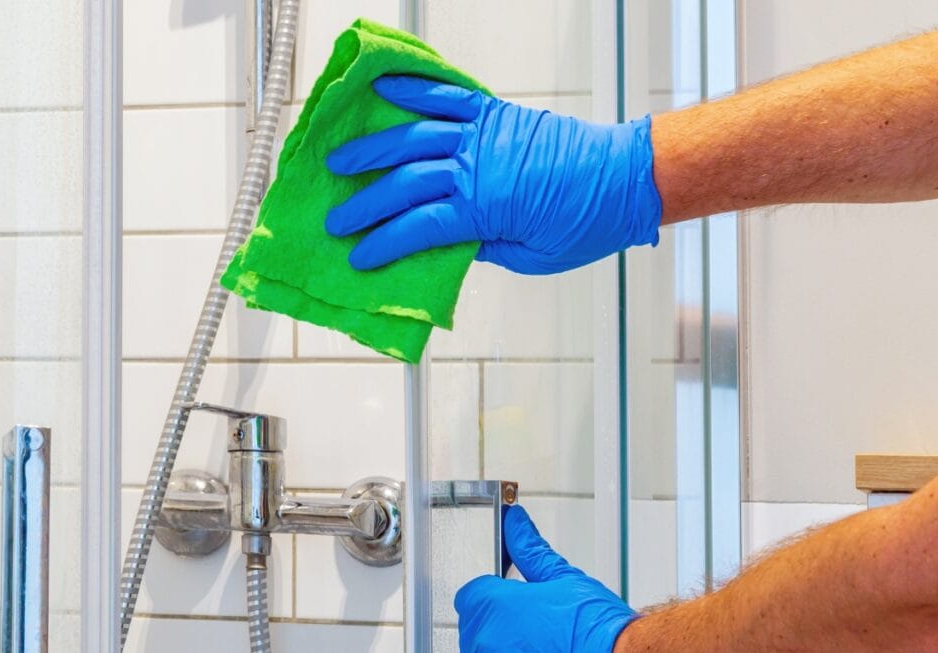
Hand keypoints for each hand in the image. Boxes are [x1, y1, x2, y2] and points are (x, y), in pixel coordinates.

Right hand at [325, 76, 661, 274]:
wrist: (625, 180)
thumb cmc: (584, 224)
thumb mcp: (529, 257)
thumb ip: (482, 248)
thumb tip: (447, 244)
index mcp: (483, 209)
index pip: (416, 227)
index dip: (382, 243)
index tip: (358, 255)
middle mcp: (476, 166)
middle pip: (404, 183)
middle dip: (364, 202)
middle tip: (335, 217)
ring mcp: (484, 135)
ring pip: (414, 136)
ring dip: (372, 147)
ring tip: (340, 157)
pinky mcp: (497, 113)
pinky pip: (449, 96)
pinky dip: (415, 89)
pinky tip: (384, 88)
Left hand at [454, 505, 656, 652]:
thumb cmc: (599, 634)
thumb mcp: (563, 579)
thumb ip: (529, 549)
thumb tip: (515, 523)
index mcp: (489, 605)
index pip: (473, 595)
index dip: (498, 599)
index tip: (517, 607)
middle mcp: (480, 644)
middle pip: (476, 631)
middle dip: (502, 631)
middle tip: (541, 636)